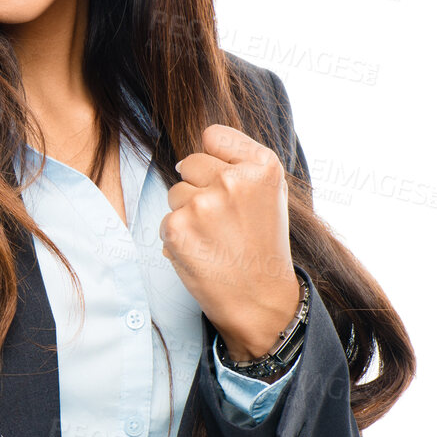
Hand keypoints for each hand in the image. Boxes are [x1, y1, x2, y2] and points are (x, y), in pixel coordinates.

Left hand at [159, 125, 298, 361]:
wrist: (260, 300)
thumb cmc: (263, 245)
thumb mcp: (271, 193)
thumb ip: (240, 162)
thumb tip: (197, 144)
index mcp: (262, 166)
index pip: (212, 136)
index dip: (214, 160)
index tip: (226, 185)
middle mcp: (233, 180)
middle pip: (188, 163)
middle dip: (198, 187)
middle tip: (223, 221)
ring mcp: (203, 203)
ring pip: (175, 192)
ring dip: (187, 214)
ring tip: (214, 239)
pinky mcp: (177, 227)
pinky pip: (165, 219)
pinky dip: (177, 237)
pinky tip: (201, 253)